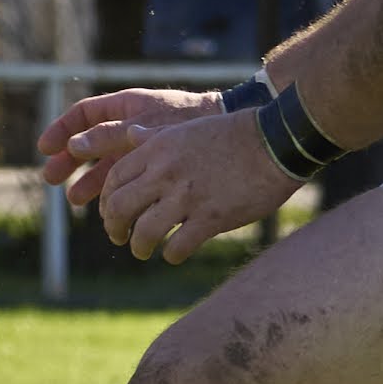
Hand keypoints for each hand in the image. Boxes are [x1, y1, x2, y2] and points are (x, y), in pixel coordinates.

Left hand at [41, 82, 289, 263]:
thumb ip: (154, 136)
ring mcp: (188, 196)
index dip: (106, 201)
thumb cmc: (232, 135)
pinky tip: (174, 254)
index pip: (114, 180)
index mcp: (156, 150)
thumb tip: (130, 132)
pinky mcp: (212, 218)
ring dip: (139, 247)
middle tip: (119, 237)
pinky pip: (178, 246)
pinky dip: (172, 255)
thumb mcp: (185, 128)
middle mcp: (165, 173)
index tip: (110, 213)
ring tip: (143, 251)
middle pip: (119, 207)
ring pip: (144, 232)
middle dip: (113, 228)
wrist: (275, 141)